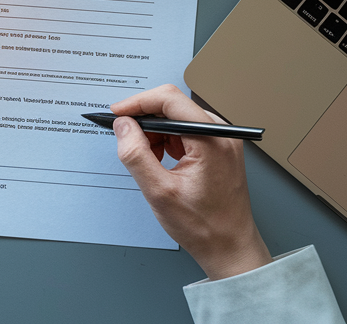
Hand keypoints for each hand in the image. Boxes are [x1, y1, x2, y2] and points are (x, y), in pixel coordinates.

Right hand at [111, 85, 270, 279]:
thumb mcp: (159, 192)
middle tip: (127, 143)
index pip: (169, 99)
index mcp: (212, 139)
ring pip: (177, 119)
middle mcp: (221, 133)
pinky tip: (160, 162)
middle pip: (173, 107)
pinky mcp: (218, 148)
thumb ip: (136, 155)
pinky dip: (167, 142)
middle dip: (145, 122)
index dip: (138, 103)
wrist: (230, 247)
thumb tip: (122, 126)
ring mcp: (222, 140)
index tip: (117, 114)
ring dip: (155, 134)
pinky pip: (185, 132)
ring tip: (148, 161)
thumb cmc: (203, 226)